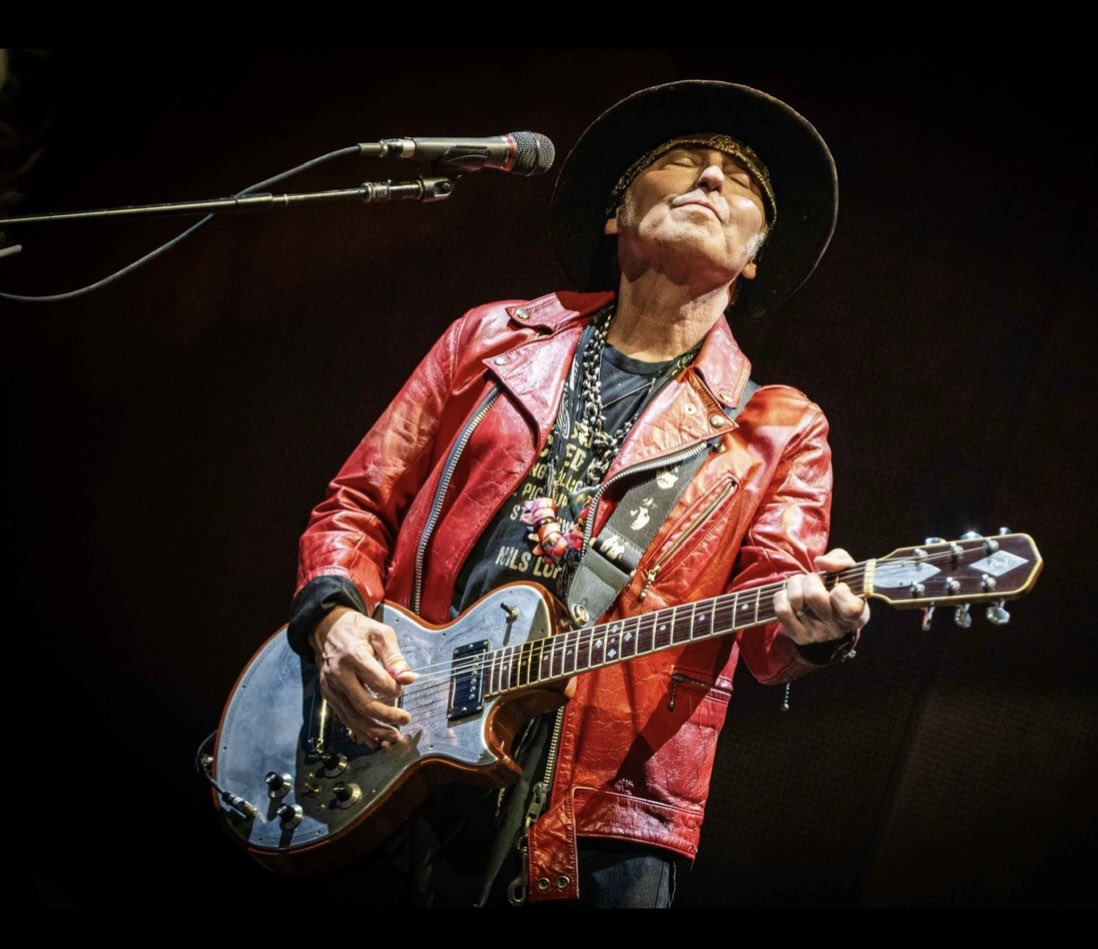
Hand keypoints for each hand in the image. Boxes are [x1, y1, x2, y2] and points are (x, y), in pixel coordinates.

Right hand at [311, 607, 416, 747]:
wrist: (328, 629)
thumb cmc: (359, 631)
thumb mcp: (381, 634)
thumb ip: (396, 657)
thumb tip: (409, 679)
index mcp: (354, 656)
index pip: (378, 682)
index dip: (394, 690)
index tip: (403, 689)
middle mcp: (339, 674)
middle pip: (364, 705)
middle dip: (387, 717)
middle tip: (405, 720)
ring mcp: (331, 687)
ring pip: (353, 717)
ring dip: (374, 730)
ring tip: (393, 735)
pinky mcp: (328, 695)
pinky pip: (344, 717)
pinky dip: (359, 730)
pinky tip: (373, 738)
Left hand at [773, 548, 869, 645]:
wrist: (830, 619)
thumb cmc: (841, 590)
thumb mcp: (849, 572)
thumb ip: (840, 560)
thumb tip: (821, 561)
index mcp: (856, 615)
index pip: (849, 608)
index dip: (841, 591)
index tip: (839, 586)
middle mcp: (837, 628)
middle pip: (814, 596)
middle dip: (811, 579)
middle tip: (814, 580)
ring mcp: (817, 633)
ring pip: (795, 600)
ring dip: (795, 585)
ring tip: (801, 586)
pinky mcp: (799, 636)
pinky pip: (782, 611)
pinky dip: (782, 597)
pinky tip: (789, 596)